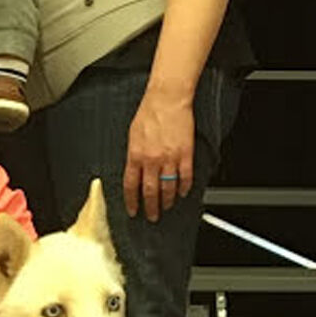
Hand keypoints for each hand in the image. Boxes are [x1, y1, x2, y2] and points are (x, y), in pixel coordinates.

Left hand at [123, 91, 194, 221]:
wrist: (167, 100)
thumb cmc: (148, 113)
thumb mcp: (132, 136)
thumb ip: (133, 156)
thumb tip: (134, 172)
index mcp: (135, 155)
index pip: (131, 186)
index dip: (132, 201)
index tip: (133, 211)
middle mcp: (151, 160)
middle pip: (150, 192)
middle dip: (151, 207)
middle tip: (152, 216)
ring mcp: (169, 158)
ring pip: (168, 188)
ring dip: (167, 201)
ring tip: (166, 207)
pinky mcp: (185, 154)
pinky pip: (185, 177)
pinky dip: (184, 187)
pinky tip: (182, 192)